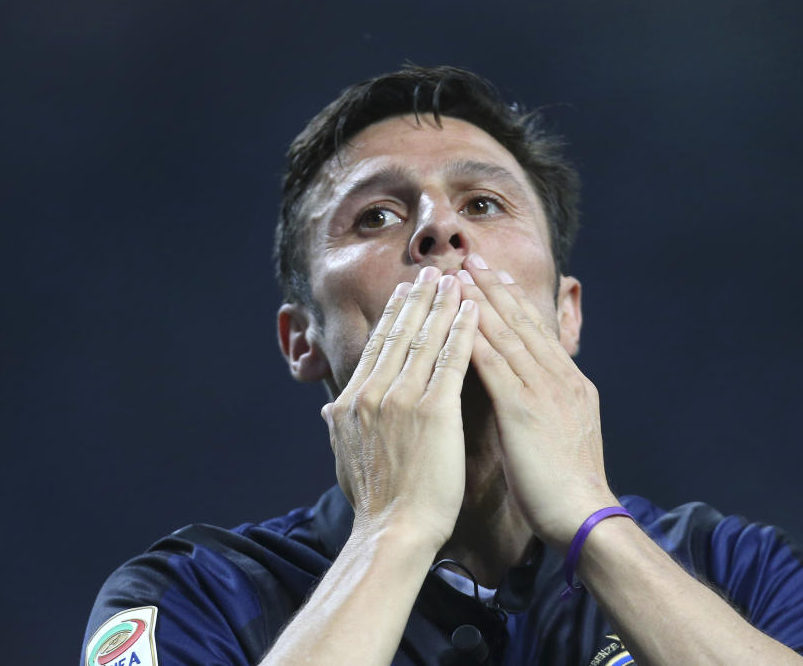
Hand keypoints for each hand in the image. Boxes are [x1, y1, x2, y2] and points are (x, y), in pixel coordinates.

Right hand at [321, 267, 478, 548]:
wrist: (393, 532)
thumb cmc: (376, 501)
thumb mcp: (343, 456)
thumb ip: (339, 427)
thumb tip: (328, 413)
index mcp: (351, 402)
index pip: (377, 346)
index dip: (394, 314)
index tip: (406, 291)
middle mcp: (372, 393)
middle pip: (399, 333)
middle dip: (418, 298)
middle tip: (432, 270)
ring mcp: (401, 400)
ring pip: (425, 339)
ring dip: (442, 305)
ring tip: (456, 279)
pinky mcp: (434, 412)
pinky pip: (451, 361)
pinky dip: (463, 332)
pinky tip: (474, 311)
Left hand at [457, 254, 617, 549]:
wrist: (584, 515)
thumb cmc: (567, 485)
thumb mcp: (564, 431)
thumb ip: (547, 403)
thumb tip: (528, 390)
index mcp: (569, 382)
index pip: (536, 330)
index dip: (512, 300)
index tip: (491, 275)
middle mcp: (559, 378)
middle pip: (522, 322)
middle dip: (494, 287)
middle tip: (471, 257)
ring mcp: (543, 391)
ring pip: (508, 336)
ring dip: (480, 303)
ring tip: (458, 275)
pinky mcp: (524, 410)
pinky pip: (496, 367)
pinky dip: (475, 339)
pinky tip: (456, 321)